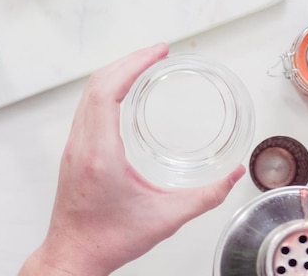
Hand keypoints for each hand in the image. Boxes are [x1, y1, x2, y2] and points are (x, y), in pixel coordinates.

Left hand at [19, 43, 245, 275]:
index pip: (109, 91)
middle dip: (128, 61)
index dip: (133, 65)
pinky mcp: (73, 152)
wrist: (74, 256)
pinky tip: (124, 92)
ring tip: (143, 65)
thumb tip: (234, 175)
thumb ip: (206, 197)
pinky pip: (86, 107)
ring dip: (115, 73)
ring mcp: (73, 147)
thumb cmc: (109, 239)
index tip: (157, 52)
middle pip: (97, 84)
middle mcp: (81, 144)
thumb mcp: (166, 219)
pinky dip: (106, 89)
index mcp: (100, 153)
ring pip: (88, 94)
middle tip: (157, 52)